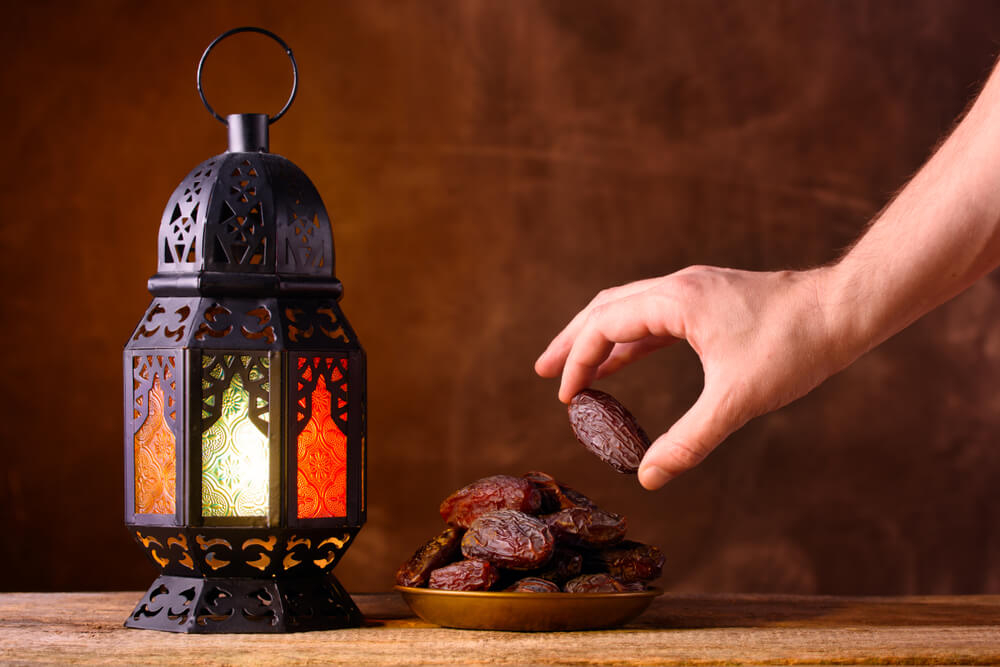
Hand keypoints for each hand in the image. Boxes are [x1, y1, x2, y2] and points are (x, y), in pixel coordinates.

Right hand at [535, 266, 854, 489]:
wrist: (844, 310)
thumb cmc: (794, 346)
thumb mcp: (737, 400)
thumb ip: (690, 440)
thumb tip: (650, 477)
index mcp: (676, 300)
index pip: (605, 325)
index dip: (579, 361)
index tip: (565, 396)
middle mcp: (678, 287)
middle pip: (606, 309)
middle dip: (572, 342)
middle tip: (542, 371)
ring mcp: (694, 291)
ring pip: (629, 309)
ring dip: (599, 339)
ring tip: (574, 370)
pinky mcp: (710, 301)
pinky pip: (655, 318)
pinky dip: (631, 341)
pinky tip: (625, 362)